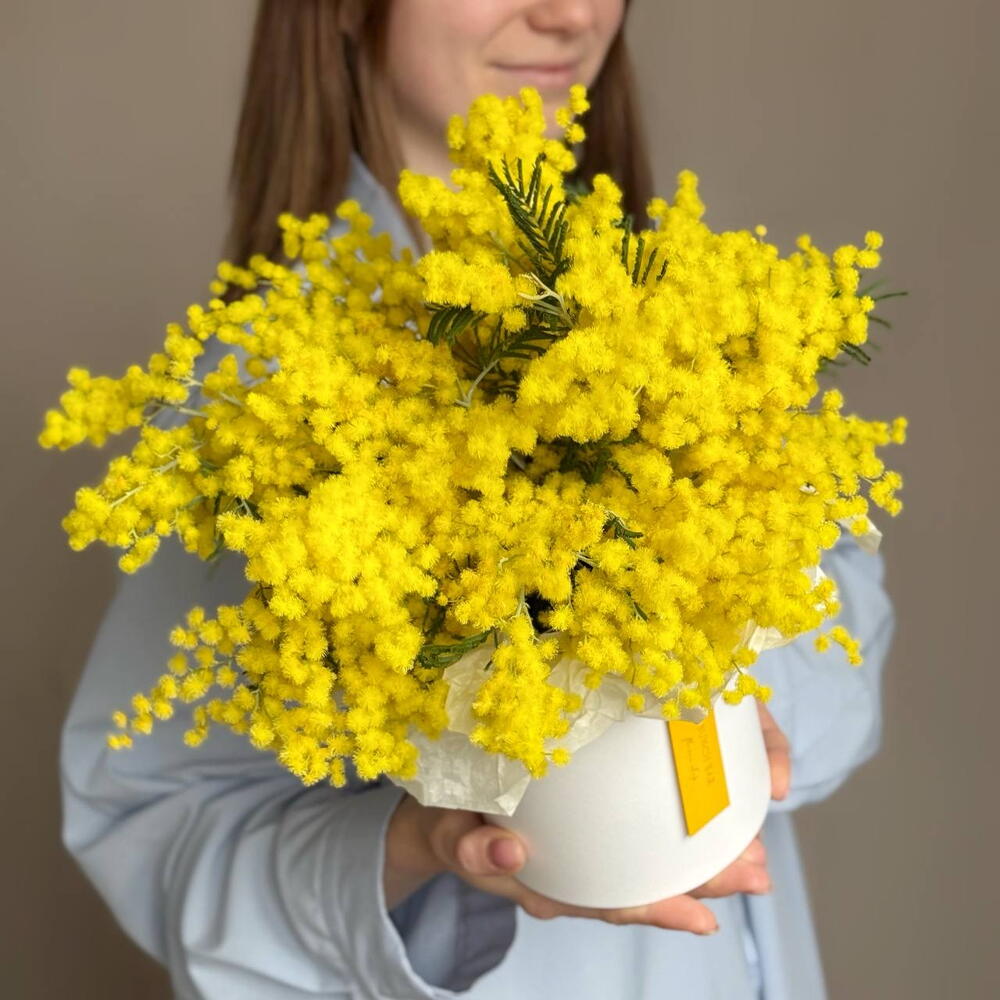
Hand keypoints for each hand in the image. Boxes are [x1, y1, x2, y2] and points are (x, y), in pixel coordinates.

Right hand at [384, 701, 791, 934]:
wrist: (444, 807)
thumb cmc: (452, 821)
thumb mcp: (449, 836)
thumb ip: (470, 848)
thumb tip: (509, 852)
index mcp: (551, 885)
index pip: (610, 902)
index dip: (657, 911)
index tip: (699, 917)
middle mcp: (580, 875)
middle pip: (648, 886)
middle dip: (706, 884)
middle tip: (755, 873)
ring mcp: (591, 847)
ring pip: (654, 859)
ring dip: (708, 858)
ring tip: (756, 853)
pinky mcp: (595, 814)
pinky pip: (642, 825)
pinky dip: (681, 820)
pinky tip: (719, 805)